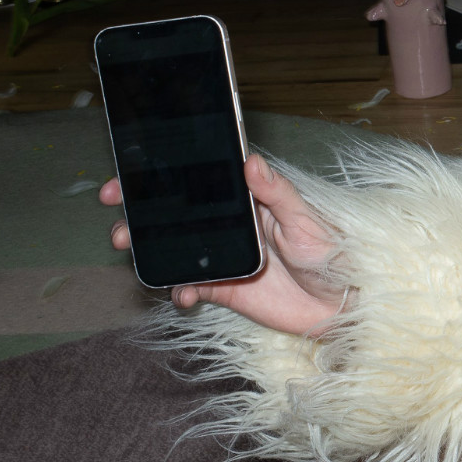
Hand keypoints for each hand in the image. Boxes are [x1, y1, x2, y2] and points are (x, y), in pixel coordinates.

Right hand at [101, 154, 348, 336]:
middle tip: (117, 216)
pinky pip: (191, 286)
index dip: (162, 178)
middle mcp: (229, 226)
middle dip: (140, 214)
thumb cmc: (333, 250)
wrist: (343, 300)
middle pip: (175, 216)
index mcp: (246, 201)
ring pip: (175, 250)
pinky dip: (180, 289)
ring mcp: (224, 257)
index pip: (197, 184)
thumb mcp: (305, 218)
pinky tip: (182, 293)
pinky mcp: (225, 288)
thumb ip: (277, 193)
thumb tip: (252, 161)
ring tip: (129, 248)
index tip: (129, 176)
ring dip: (148, 250)